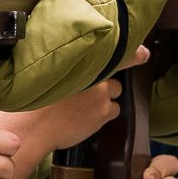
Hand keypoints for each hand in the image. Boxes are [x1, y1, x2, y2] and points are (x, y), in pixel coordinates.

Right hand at [0, 48, 146, 163]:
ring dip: (104, 102)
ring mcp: (102, 95)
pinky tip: (85, 119)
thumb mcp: (47, 78)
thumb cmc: (34, 103)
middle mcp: (95, 76)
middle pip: (113, 80)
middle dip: (104, 87)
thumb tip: (73, 77)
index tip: (144, 52)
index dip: (132, 54)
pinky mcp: (103, 113)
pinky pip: (112, 112)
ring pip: (113, 97)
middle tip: (87, 95)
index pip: (115, 55)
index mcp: (81, 63)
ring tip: (83, 110)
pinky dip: (103, 115)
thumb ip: (66, 72)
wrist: (34, 126)